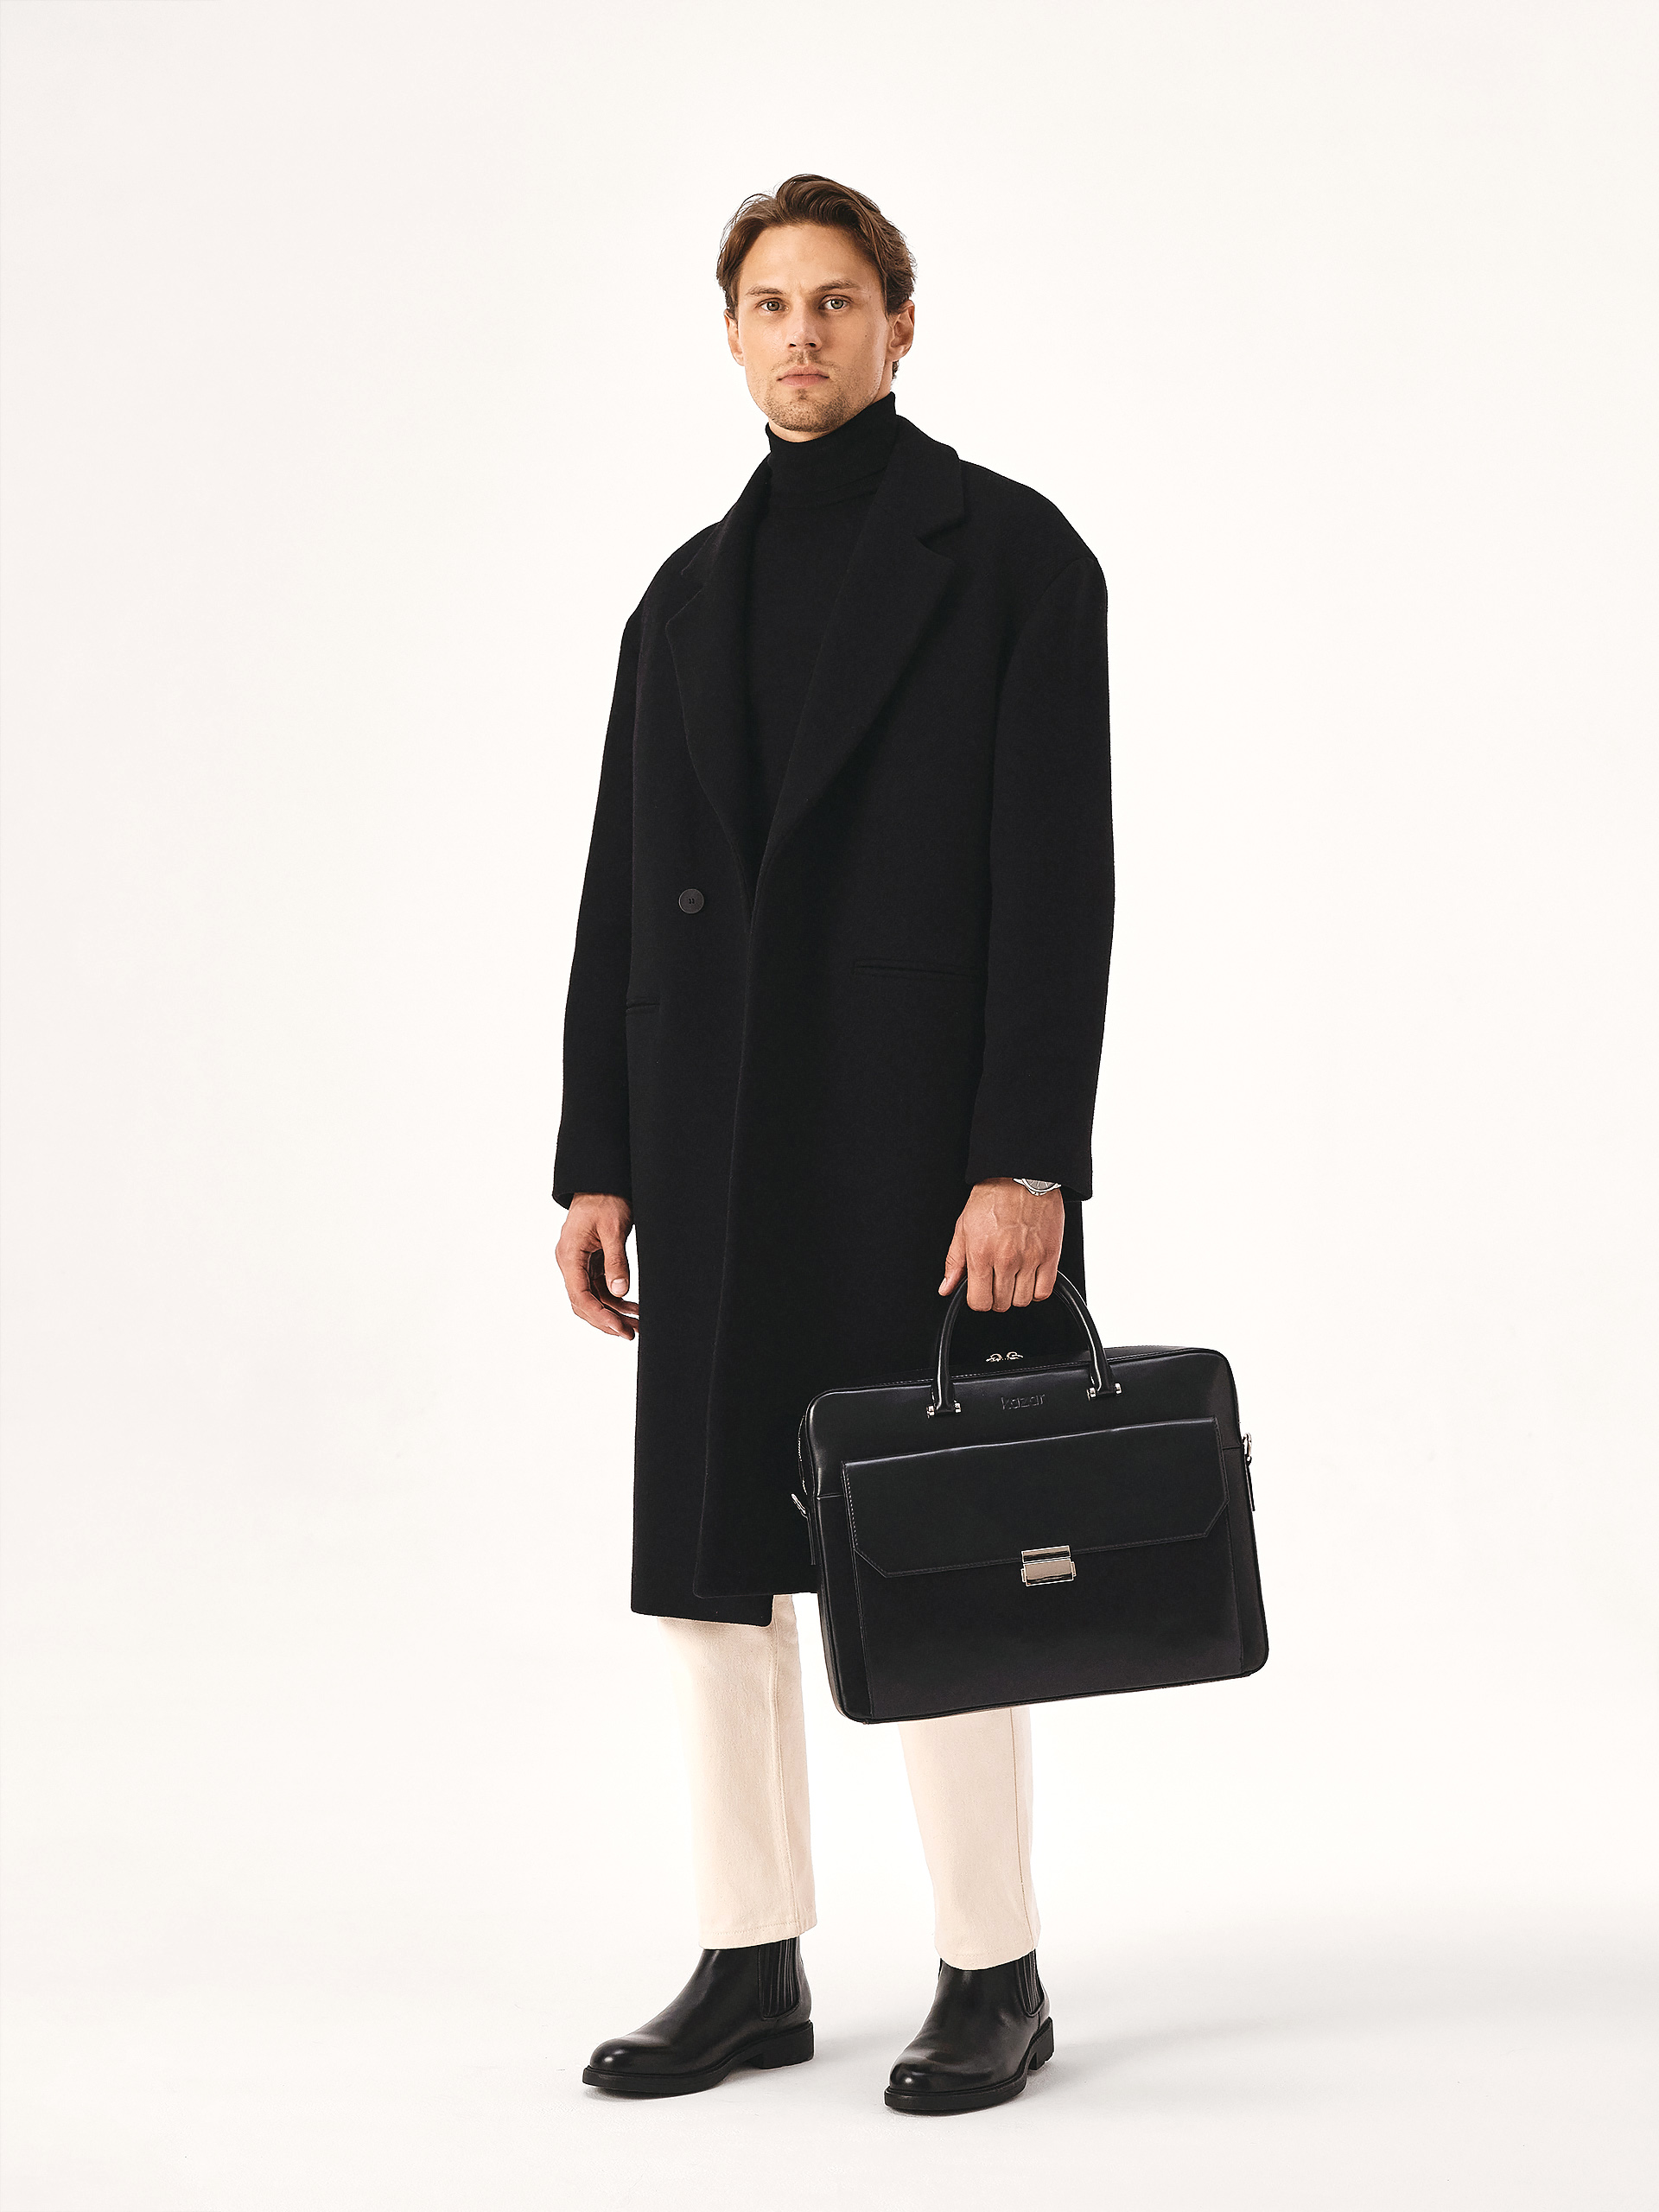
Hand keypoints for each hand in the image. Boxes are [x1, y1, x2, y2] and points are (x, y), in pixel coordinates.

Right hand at [557, 1193, 639, 1339]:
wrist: (602, 1182)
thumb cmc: (605, 1199)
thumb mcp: (613, 1229)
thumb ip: (616, 1261)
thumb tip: (620, 1291)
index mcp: (569, 1256)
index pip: (580, 1296)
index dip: (599, 1316)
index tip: (618, 1328)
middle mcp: (570, 1263)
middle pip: (584, 1303)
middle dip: (606, 1321)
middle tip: (630, 1333)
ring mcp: (579, 1264)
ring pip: (593, 1298)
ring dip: (613, 1313)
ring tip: (637, 1325)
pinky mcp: (590, 1262)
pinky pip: (600, 1287)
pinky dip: (615, 1299)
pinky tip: (632, 1308)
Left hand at [939, 1180, 1063, 1312]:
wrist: (1020, 1176)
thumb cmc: (992, 1197)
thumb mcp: (963, 1227)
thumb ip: (954, 1262)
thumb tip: (947, 1288)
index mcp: (981, 1254)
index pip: (979, 1302)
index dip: (977, 1300)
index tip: (979, 1291)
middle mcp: (1006, 1260)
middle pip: (1000, 1303)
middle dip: (995, 1297)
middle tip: (995, 1281)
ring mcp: (1030, 1259)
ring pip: (1022, 1301)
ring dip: (1015, 1294)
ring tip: (1012, 1278)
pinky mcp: (1050, 1255)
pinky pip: (1044, 1291)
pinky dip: (1036, 1291)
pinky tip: (1029, 1278)